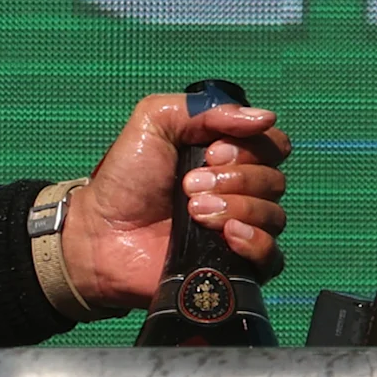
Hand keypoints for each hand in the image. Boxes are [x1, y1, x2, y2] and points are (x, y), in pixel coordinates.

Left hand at [63, 93, 291, 308]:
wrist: (101, 233)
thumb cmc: (126, 177)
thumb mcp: (155, 121)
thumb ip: (204, 109)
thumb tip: (264, 117)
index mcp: (229, 155)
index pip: (273, 144)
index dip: (249, 147)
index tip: (210, 152)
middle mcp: (241, 191)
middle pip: (275, 180)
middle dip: (235, 178)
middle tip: (189, 185)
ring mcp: (240, 230)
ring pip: (274, 215)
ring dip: (236, 207)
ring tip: (193, 212)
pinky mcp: (235, 266)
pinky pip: (272, 257)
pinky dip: (256, 243)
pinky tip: (227, 235)